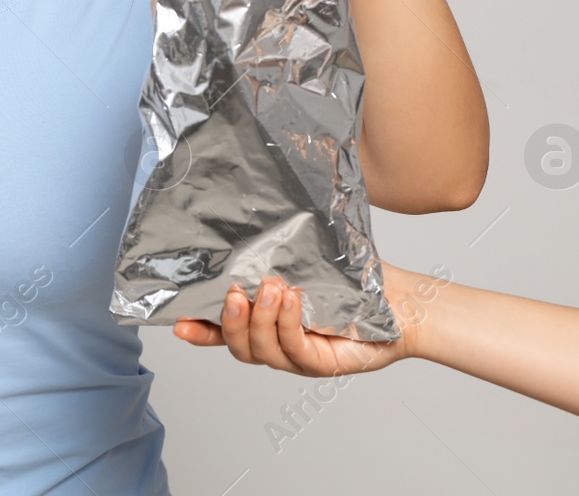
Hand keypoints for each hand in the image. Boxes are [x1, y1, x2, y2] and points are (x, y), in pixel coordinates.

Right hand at [171, 259, 419, 378]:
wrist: (401, 302)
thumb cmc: (356, 282)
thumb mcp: (308, 261)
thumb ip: (278, 251)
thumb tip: (248, 213)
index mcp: (266, 323)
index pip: (223, 331)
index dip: (199, 330)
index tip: (177, 320)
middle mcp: (276, 344)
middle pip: (237, 346)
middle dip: (229, 321)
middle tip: (233, 292)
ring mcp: (297, 357)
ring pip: (261, 350)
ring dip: (260, 319)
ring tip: (270, 288)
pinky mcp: (322, 364)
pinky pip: (295, 348)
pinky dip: (288, 323)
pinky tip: (292, 300)